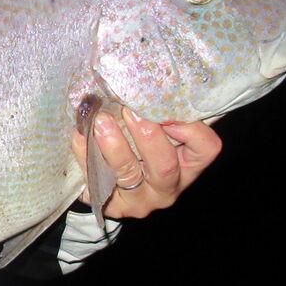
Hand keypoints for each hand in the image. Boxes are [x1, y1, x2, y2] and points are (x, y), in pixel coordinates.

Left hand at [74, 107, 221, 218]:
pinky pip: (96, 181)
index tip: (168, 111)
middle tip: (129, 110)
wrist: (111, 186)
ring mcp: (138, 200)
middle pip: (165, 166)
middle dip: (147, 136)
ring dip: (113, 145)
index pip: (206, 149)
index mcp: (187, 166)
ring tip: (100, 122)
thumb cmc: (139, 147)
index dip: (193, 131)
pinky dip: (86, 156)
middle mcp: (167, 187)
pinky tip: (79, 136)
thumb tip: (147, 80)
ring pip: (128, 174)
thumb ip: (160, 115)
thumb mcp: (158, 134)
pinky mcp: (110, 205)